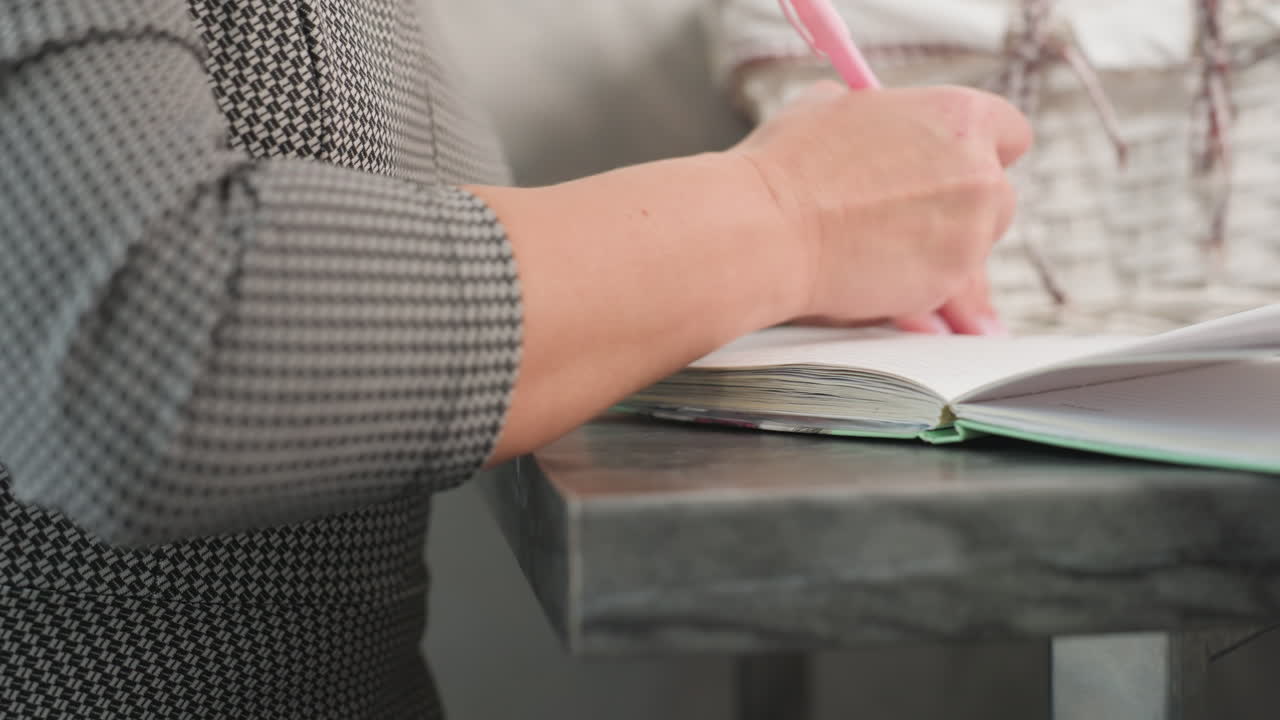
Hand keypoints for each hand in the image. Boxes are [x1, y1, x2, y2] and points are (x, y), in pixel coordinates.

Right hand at [730, 81, 1031, 332]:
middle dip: (959, 214)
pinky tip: (873, 280)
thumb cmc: (789, 167)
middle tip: (908, 222)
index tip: (957, 172)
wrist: (767, 230)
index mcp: (960, 118)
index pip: (1010, 134)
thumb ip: (882, 118)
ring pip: (970, 252)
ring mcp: (969, 235)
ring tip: (877, 255)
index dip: (981, 154)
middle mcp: (980, 174)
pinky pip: (945, 292)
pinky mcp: (947, 285)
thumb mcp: (836, 108)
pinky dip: (918, 293)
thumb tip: (879, 127)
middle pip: (996, 200)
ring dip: (936, 257)